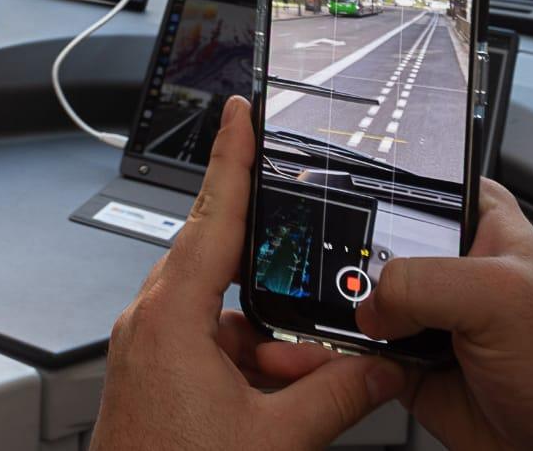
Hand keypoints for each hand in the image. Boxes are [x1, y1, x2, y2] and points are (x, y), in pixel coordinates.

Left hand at [92, 96, 404, 450]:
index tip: (243, 113)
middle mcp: (151, 322)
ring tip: (315, 373)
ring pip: (225, 314)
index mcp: (171, 317)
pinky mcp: (154, 377)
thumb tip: (384, 367)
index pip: (210, 217)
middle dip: (275, 268)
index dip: (233, 160)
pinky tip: (287, 397)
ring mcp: (149, 350)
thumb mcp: (277, 438)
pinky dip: (254, 361)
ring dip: (272, 335)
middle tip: (317, 257)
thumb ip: (339, 395)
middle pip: (222, 263)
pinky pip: (213, 347)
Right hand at [355, 178, 532, 450]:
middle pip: (374, 242)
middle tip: (357, 282)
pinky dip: (349, 351)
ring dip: (348, 311)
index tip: (350, 213)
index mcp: (477, 222)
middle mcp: (445, 264)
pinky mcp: (405, 356)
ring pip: (360, 297)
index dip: (378, 194)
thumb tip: (370, 303)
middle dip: (355, 261)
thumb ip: (424, 282)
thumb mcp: (501, 299)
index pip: (413, 185)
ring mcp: (423, 311)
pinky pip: (358, 346)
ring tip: (364, 322)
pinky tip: (361, 354)